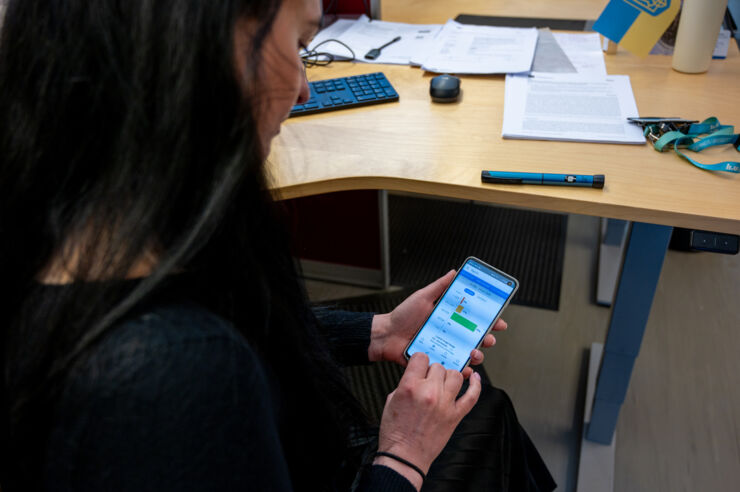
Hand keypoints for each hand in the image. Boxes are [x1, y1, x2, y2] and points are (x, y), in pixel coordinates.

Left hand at [369, 270, 507, 377]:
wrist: (386, 335)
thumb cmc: (402, 316)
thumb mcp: (423, 297)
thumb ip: (439, 286)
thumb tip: (454, 272)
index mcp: (449, 318)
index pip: (474, 319)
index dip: (489, 321)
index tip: (499, 320)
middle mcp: (450, 334)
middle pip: (476, 338)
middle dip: (487, 339)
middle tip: (489, 337)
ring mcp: (445, 349)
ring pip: (468, 355)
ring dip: (477, 355)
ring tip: (474, 351)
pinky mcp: (437, 362)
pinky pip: (454, 368)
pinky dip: (463, 370)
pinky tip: (466, 369)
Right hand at [374, 352, 481, 489]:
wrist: (404, 457)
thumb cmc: (395, 432)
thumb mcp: (391, 400)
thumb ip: (406, 384)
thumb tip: (418, 376)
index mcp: (410, 387)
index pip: (421, 358)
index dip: (419, 360)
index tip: (420, 365)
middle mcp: (429, 393)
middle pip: (438, 367)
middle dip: (433, 371)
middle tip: (428, 380)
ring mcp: (445, 405)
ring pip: (456, 376)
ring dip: (449, 376)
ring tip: (444, 382)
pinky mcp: (455, 416)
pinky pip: (472, 396)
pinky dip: (476, 385)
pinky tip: (474, 378)